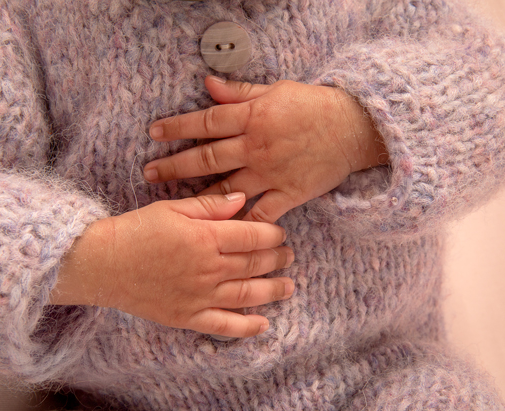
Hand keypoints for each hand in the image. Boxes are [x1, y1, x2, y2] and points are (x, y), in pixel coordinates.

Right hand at [51, 193, 294, 337]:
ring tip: (288, 287)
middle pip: (254, 264)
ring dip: (272, 291)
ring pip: (246, 294)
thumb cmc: (136, 230)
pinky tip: (263, 324)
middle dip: (276, 260)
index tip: (281, 234)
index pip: (252, 235)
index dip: (272, 234)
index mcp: (206, 238)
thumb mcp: (172, 208)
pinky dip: (246, 326)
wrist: (102, 263)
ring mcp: (199, 296)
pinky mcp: (187, 317)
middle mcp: (208, 269)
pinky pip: (223, 325)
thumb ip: (210, 205)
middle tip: (289, 256)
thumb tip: (243, 199)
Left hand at [144, 77, 387, 222]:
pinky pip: (260, 213)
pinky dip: (242, 223)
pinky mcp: (289, 193)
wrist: (355, 128)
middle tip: (149, 174)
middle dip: (175, 166)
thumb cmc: (314, 105)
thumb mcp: (276, 90)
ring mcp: (271, 172)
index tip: (154, 134)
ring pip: (227, 189)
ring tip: (175, 205)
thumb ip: (240, 92)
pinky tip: (222, 232)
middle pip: (207, 158)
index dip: (177, 127)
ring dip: (198, 197)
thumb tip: (208, 84)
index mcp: (252, 117)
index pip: (206, 122)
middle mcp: (256, 146)